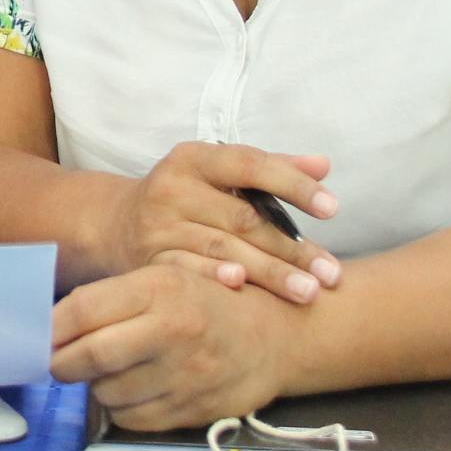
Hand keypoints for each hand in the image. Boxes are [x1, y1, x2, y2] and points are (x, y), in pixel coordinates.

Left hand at [51, 263, 296, 430]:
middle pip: (89, 356)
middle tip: (59, 361)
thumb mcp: (169, 276)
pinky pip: (132, 419)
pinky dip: (122, 408)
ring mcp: (184, 374)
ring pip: (106, 392)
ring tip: (111, 370)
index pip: (83, 310)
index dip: (52, 327)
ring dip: (96, 385)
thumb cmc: (214, 302)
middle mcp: (173, 330)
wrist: (280, 337)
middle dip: (62, 362)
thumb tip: (53, 324)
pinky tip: (135, 389)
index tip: (43, 334)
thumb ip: (115, 297)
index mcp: (162, 287)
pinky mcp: (192, 410)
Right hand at [102, 142, 340, 303]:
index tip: (332, 209)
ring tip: (308, 292)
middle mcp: (172, 187)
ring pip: (222, 248)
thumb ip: (273, 168)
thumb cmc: (187, 196)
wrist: (118, 223)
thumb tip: (323, 165)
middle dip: (292, 248)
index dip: (293, 185)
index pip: (250, 164)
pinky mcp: (148, 259)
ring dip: (270, 272)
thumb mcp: (220, 172)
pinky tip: (243, 288)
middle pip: (243, 218)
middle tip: (331, 273)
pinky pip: (187, 269)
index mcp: (194, 158)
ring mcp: (157, 226)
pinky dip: (213, 277)